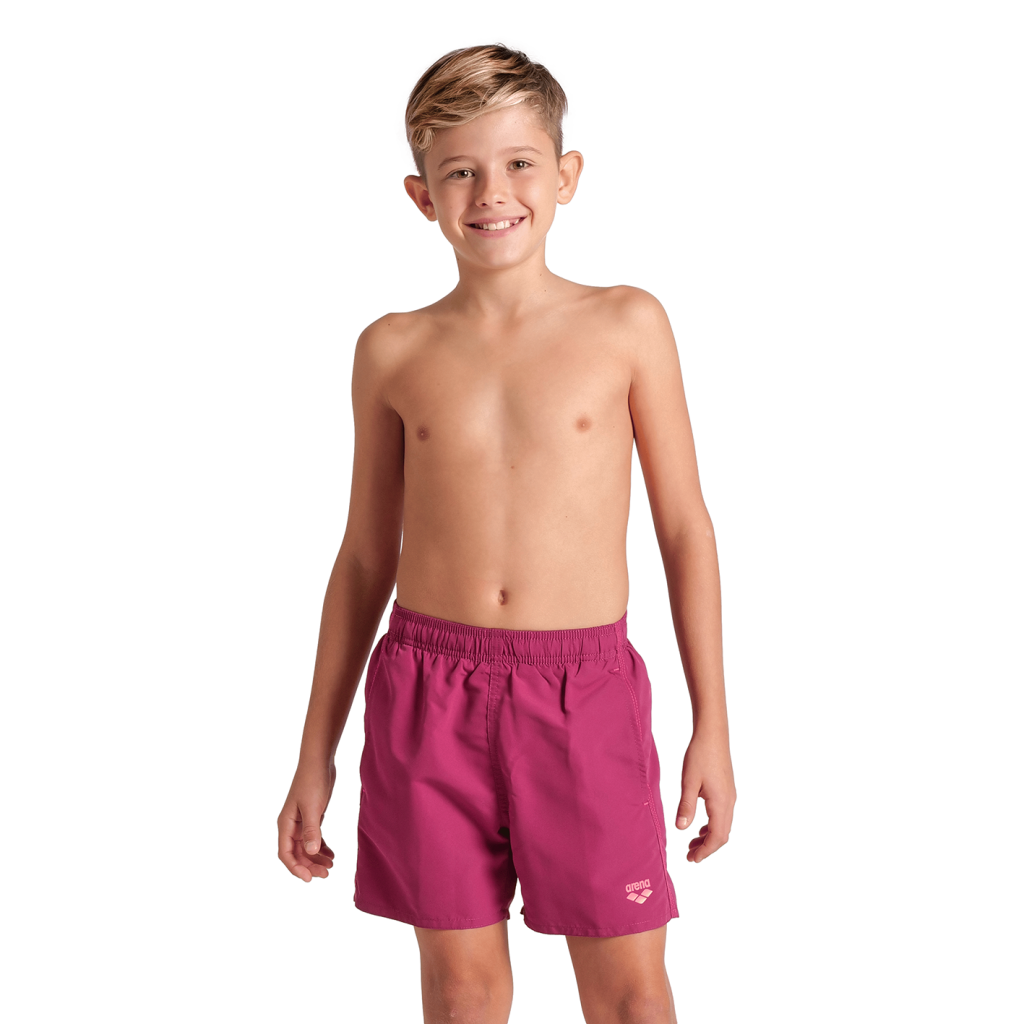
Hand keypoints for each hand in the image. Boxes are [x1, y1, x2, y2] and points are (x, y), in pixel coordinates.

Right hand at [278, 762, 336, 881]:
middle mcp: (291, 825)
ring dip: (316, 858)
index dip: (296, 868)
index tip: (309, 879)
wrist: (319, 761)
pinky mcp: (312, 816)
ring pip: (306, 847)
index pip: (285, 854)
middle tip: (327, 874)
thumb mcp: (313, 807)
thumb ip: (312, 830)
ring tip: (331, 866)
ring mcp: (301, 821)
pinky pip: (314, 837)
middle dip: (310, 865)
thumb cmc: (312, 781)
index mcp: (285, 824)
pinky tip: (332, 853)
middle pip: (297, 853)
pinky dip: (322, 847)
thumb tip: (311, 852)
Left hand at [675, 730, 735, 862]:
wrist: (713, 734)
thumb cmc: (700, 755)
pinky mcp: (727, 790)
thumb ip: (686, 806)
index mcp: (721, 803)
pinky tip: (700, 825)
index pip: (717, 837)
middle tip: (690, 856)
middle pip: (722, 835)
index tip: (692, 859)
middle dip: (707, 848)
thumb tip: (682, 829)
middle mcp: (730, 802)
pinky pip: (723, 815)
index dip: (705, 851)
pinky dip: (712, 825)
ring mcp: (730, 796)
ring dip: (709, 837)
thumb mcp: (689, 781)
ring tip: (692, 843)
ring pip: (723, 825)